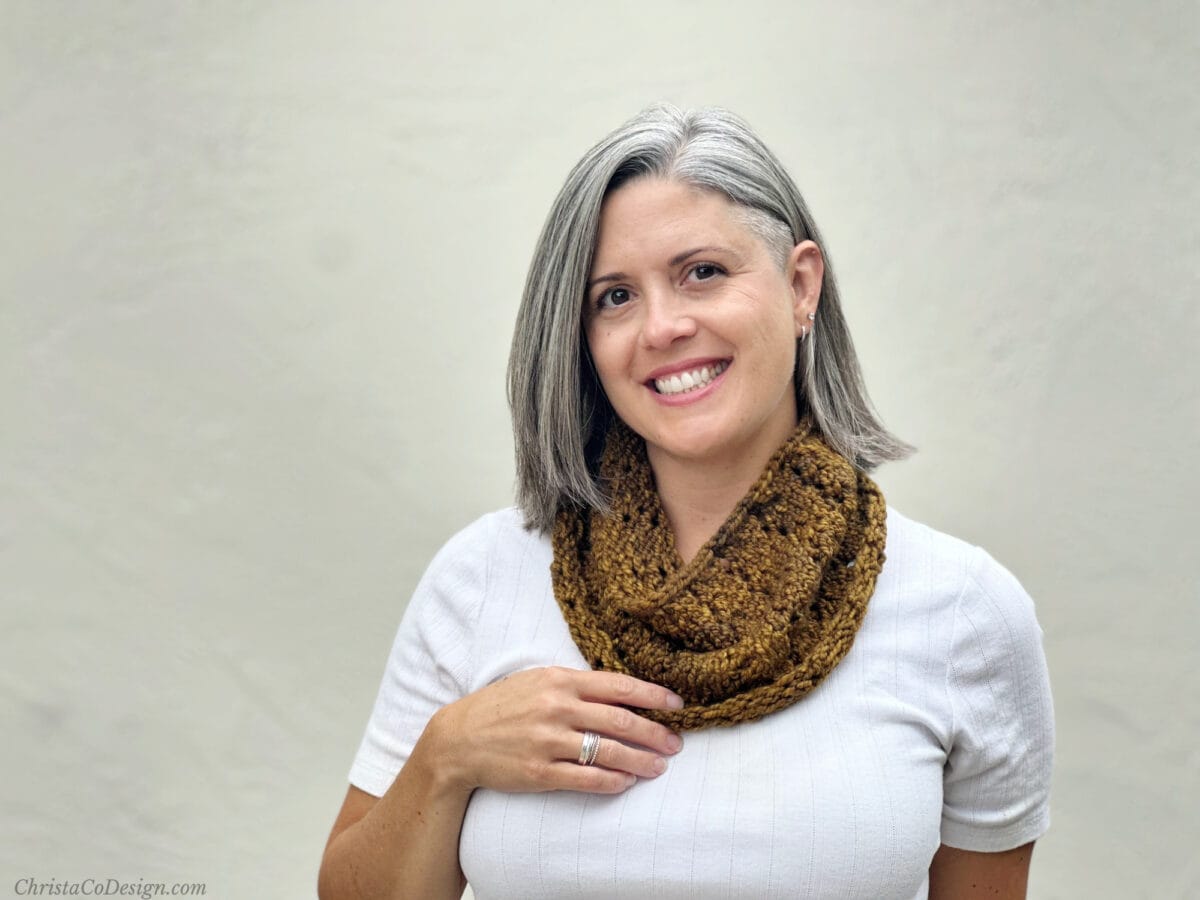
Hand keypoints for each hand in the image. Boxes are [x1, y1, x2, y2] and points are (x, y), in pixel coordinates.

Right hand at [424, 666, 684, 795]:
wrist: (458, 738)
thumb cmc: (501, 706)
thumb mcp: (536, 681)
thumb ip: (574, 684)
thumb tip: (619, 691)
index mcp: (559, 680)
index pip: (618, 685)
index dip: (652, 696)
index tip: (677, 705)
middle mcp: (557, 708)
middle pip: (621, 720)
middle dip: (655, 733)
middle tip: (676, 743)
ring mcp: (548, 741)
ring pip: (609, 752)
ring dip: (640, 761)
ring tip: (659, 767)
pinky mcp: (540, 772)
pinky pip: (586, 779)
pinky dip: (612, 782)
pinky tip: (626, 782)